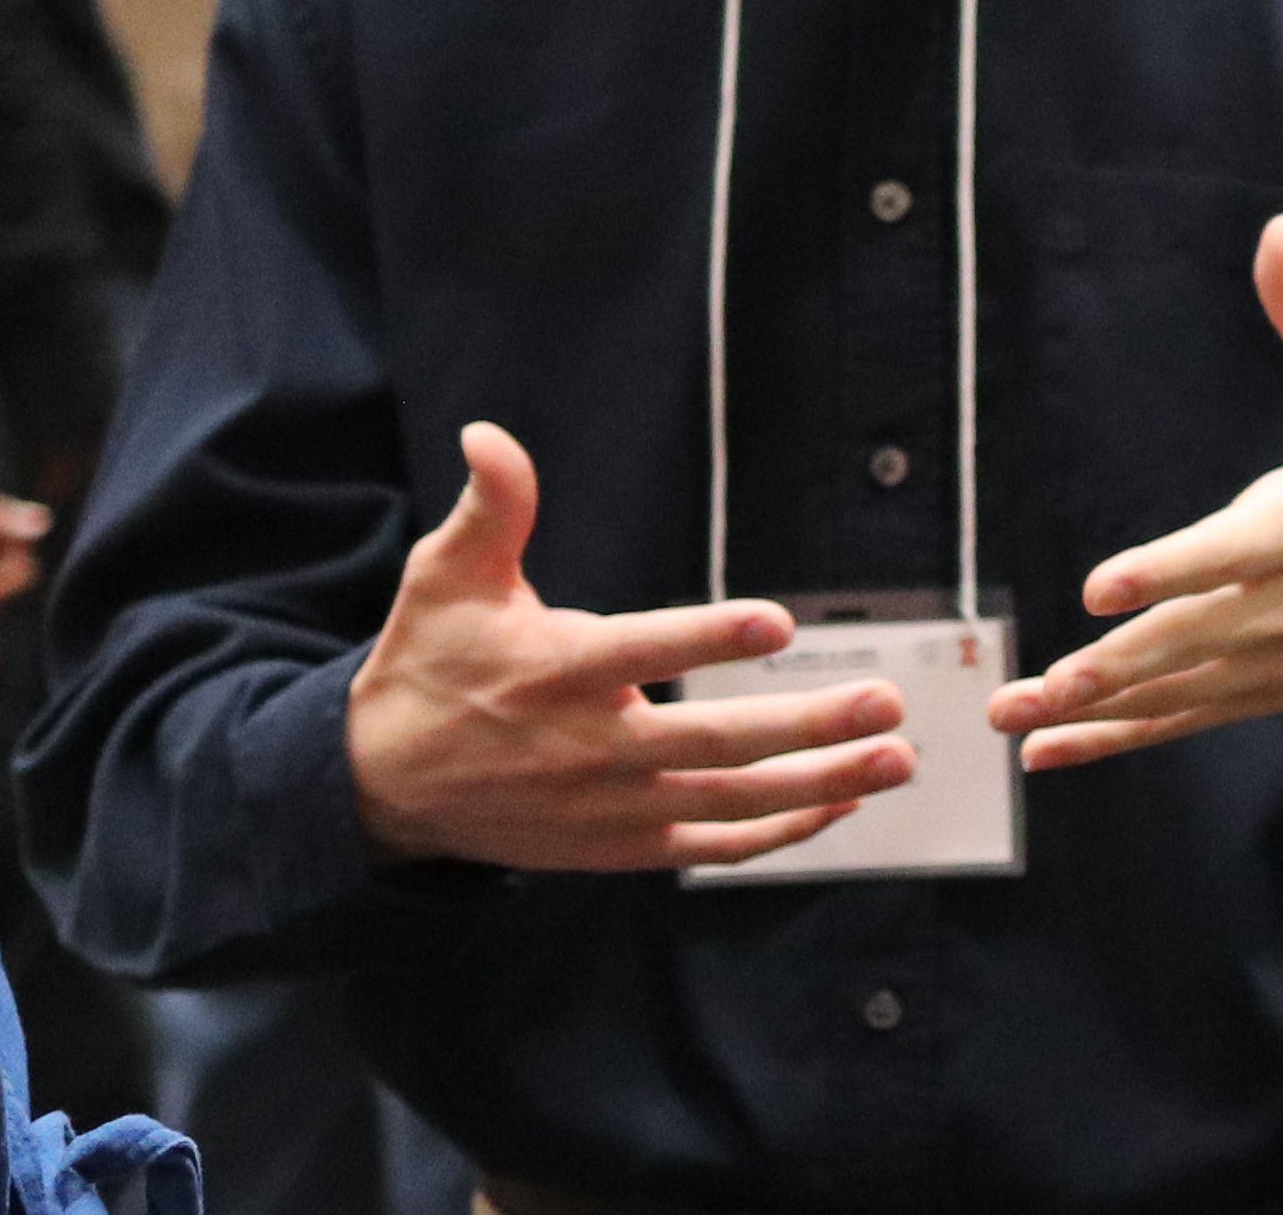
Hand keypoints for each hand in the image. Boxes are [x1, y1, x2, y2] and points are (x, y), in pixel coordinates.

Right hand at [344, 422, 917, 872]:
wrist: (386, 787)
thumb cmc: (432, 662)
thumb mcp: (447, 576)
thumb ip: (492, 507)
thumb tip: (489, 433)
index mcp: (555, 672)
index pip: (642, 653)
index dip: (708, 639)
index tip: (778, 620)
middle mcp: (591, 749)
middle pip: (714, 743)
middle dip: (808, 724)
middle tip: (886, 701)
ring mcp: (613, 809)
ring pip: (732, 803)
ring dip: (820, 783)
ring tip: (897, 756)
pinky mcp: (623, 850)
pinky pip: (716, 849)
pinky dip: (781, 834)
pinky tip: (843, 803)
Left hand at [986, 216, 1282, 771]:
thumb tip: (1278, 229)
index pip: (1227, 553)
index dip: (1166, 571)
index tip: (1101, 588)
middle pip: (1189, 642)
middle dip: (1111, 668)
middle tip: (1039, 687)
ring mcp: (1273, 660)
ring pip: (1175, 693)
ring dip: (1094, 714)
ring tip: (1015, 722)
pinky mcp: (1265, 691)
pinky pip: (1183, 721)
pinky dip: (1118, 740)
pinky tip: (1051, 754)